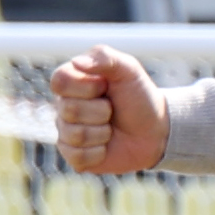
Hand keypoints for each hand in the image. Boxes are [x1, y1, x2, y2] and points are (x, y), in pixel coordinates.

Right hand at [50, 48, 169, 174]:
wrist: (155, 131)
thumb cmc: (139, 97)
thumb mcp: (128, 69)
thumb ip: (104, 57)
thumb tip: (76, 62)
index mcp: (72, 81)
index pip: (59, 81)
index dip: (86, 87)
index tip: (105, 86)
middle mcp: (64, 106)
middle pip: (68, 110)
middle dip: (101, 111)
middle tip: (112, 110)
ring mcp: (67, 132)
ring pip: (74, 135)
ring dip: (102, 132)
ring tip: (111, 128)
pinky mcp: (74, 156)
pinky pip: (77, 157)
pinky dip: (99, 152)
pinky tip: (106, 146)